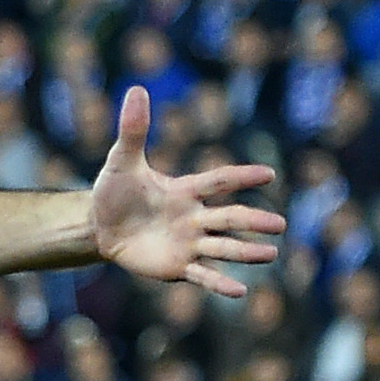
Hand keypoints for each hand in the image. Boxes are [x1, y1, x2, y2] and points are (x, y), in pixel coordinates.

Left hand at [87, 86, 284, 298]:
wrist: (100, 227)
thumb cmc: (114, 191)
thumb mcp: (122, 161)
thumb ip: (133, 130)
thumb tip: (136, 89)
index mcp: (185, 190)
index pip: (218, 181)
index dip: (241, 177)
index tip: (268, 175)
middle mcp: (193, 217)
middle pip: (228, 218)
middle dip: (253, 221)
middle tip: (279, 225)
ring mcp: (187, 243)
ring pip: (222, 248)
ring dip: (245, 252)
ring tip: (271, 254)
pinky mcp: (176, 267)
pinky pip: (202, 276)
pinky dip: (220, 284)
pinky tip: (240, 291)